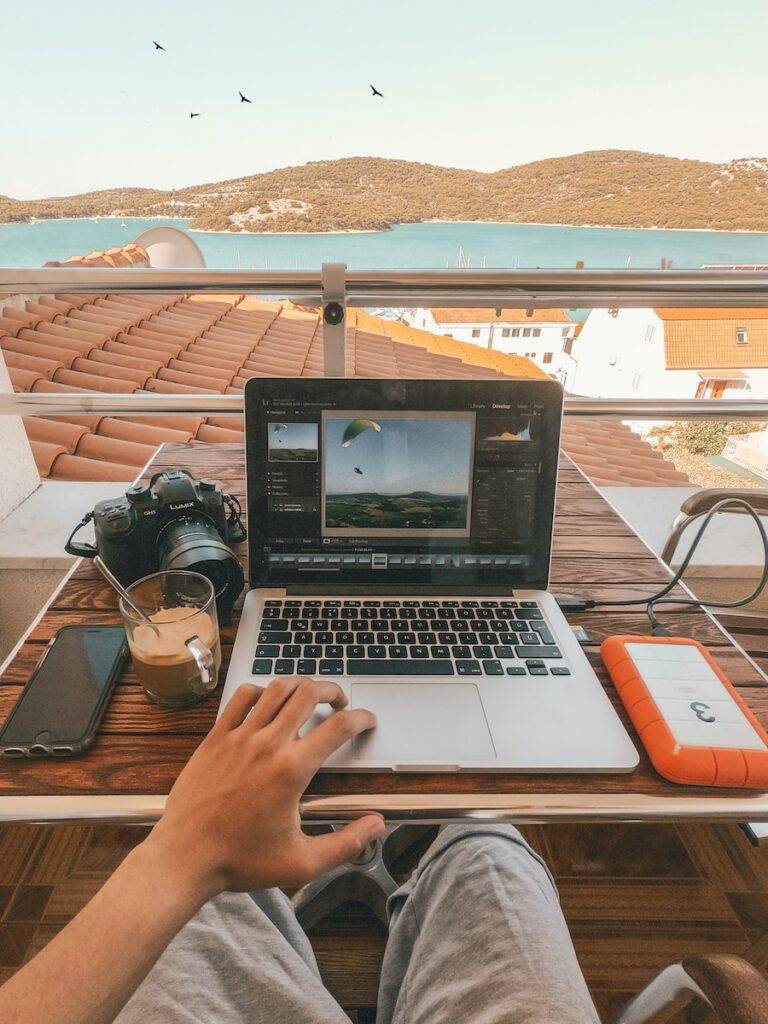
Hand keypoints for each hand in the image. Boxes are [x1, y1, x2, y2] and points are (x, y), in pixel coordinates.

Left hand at [147, 677, 383, 896]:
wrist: (184, 859)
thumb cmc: (240, 861)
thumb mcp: (302, 863)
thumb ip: (346, 843)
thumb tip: (377, 826)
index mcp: (291, 770)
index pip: (338, 727)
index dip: (361, 718)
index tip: (368, 720)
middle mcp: (267, 745)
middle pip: (308, 693)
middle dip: (332, 691)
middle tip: (339, 702)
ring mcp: (238, 737)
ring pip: (276, 688)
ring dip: (299, 685)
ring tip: (308, 696)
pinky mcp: (216, 738)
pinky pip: (241, 697)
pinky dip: (260, 691)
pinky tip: (267, 702)